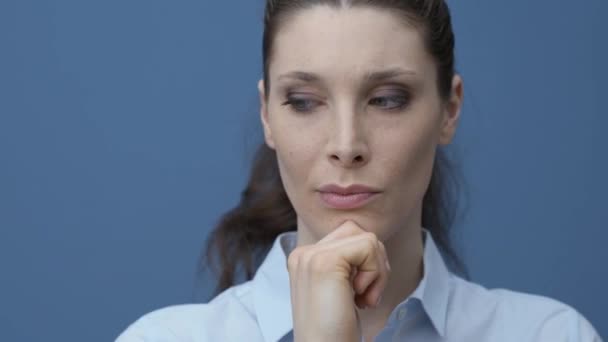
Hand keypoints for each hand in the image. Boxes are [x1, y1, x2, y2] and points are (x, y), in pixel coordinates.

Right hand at [287, 220, 391, 341]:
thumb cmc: (335, 331)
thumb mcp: (340, 289)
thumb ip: (347, 264)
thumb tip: (374, 244)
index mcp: (305, 258)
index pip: (348, 235)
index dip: (366, 262)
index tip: (361, 293)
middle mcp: (304, 253)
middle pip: (358, 231)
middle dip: (374, 263)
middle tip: (366, 296)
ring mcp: (311, 255)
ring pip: (367, 238)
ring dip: (377, 272)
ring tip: (363, 299)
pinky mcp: (325, 261)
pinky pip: (369, 246)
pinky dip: (375, 274)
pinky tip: (360, 297)